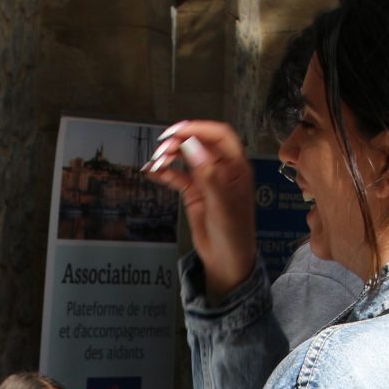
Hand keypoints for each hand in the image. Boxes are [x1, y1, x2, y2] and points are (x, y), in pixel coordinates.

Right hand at [145, 121, 255, 301]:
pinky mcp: (194, 192)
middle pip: (199, 143)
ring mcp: (207, 179)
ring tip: (156, 161)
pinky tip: (152, 172)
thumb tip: (193, 146)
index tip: (177, 131)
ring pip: (186, 157)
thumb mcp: (222, 204)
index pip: (219, 136)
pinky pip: (177, 176)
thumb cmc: (233, 234)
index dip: (199, 128)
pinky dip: (164, 172)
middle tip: (161, 148)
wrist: (226, 260)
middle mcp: (222, 168)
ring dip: (170, 156)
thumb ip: (208, 174)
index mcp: (236, 167)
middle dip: (179, 141)